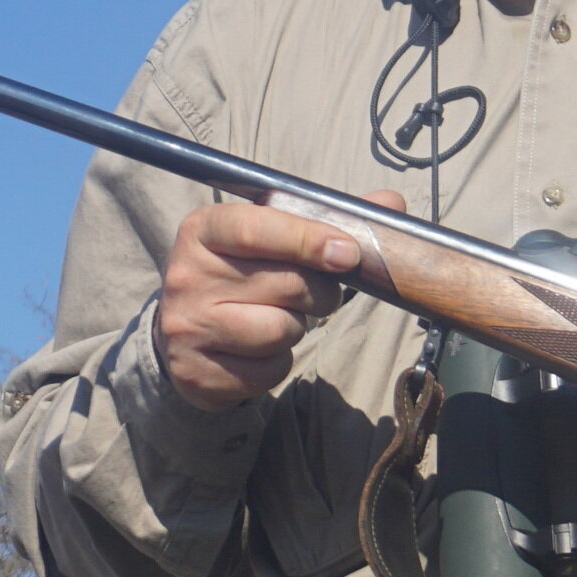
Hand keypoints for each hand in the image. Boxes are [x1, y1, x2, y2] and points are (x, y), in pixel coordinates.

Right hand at [157, 195, 393, 412]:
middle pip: (286, 284)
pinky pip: (270, 369)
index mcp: (203, 230)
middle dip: (319, 291)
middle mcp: (187, 276)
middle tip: (314, 291)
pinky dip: (278, 362)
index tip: (349, 253)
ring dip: (296, 328)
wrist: (185, 333)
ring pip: (281, 330)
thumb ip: (328, 218)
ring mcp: (188, 327)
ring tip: (276, 317)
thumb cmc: (242, 275)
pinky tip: (258, 349)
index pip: (256, 229)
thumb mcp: (272, 237)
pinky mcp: (197, 372)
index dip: (309, 239)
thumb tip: (391, 204)